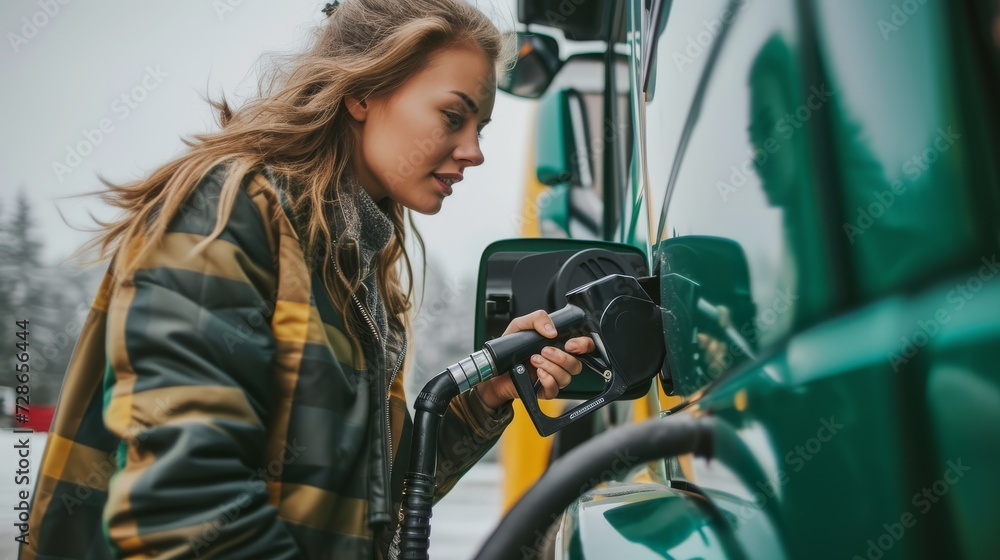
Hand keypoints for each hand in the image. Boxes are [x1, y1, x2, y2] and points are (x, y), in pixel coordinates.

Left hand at [476, 310, 595, 409]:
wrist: (494, 370)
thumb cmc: (508, 349)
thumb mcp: (519, 325)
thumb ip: (537, 319)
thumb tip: (552, 330)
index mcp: (558, 345)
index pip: (583, 346)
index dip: (583, 345)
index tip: (570, 344)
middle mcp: (558, 362)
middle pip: (577, 364)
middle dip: (562, 357)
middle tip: (544, 350)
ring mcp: (553, 377)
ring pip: (566, 377)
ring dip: (550, 367)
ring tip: (534, 360)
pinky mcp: (544, 390)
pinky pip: (555, 390)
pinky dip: (547, 380)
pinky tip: (537, 373)